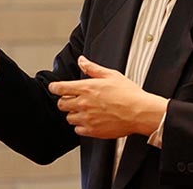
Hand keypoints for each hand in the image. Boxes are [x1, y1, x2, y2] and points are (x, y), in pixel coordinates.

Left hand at [49, 56, 167, 138]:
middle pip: (61, 104)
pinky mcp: (92, 131)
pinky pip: (78, 130)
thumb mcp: (110, 74)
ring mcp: (87, 118)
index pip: (60, 88)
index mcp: (86, 88)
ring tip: (85, 110)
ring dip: (73, 113)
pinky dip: (81, 126)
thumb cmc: (128, 94)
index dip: (54, 87)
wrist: (139, 112)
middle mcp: (84, 104)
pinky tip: (90, 120)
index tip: (54, 88)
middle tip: (72, 99)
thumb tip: (82, 60)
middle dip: (65, 101)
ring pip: (69, 118)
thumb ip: (92, 68)